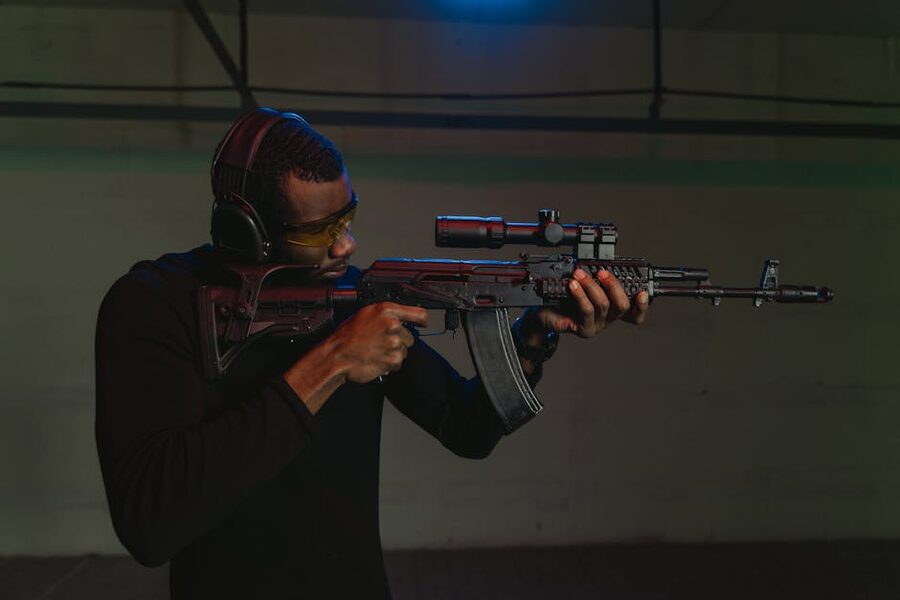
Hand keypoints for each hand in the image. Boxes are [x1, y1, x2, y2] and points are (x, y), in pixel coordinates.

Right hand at [330, 302, 428, 383]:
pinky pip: (398, 363)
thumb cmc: (347, 336)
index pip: (418, 313)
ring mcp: (394, 342)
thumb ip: (386, 314)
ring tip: (376, 350)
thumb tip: (400, 317)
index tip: (423, 323)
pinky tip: (376, 358)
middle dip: (398, 341)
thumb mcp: (365, 314)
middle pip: (409, 336)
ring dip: (392, 353)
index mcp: (386, 310)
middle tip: (381, 342)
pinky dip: (389, 364)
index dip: (422, 320)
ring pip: (404, 350)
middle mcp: (392, 325)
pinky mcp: (393, 359)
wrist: (338, 355)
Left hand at [525, 268, 649, 340]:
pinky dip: (580, 295)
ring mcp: (597, 325)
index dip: (642, 305)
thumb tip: (598, 263)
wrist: (543, 313)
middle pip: (622, 305)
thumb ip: (594, 278)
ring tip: (579, 274)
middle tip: (601, 272)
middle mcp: (608, 319)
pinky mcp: (584, 329)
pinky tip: (573, 286)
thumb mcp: (582, 284)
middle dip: (613, 285)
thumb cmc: (563, 298)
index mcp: (613, 308)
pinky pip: (586, 311)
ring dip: (591, 286)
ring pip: (603, 305)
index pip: (635, 312)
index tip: (642, 292)